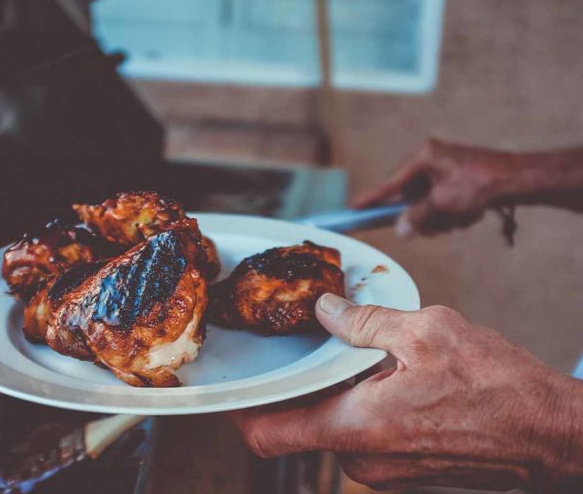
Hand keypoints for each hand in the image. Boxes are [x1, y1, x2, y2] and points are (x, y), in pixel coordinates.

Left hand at [231, 294, 582, 491]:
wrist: (553, 435)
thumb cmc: (500, 388)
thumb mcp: (428, 331)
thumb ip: (365, 322)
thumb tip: (326, 311)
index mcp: (357, 426)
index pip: (267, 433)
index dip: (239, 410)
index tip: (231, 385)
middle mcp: (363, 459)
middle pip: (300, 423)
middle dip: (300, 385)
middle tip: (309, 345)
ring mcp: (384, 470)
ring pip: (333, 427)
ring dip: (336, 392)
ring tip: (361, 355)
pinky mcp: (404, 470)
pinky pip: (362, 435)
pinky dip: (361, 406)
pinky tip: (387, 376)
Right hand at [354, 139, 520, 236]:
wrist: (520, 180)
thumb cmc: (479, 185)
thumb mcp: (442, 203)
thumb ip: (417, 217)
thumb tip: (401, 229)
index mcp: (423, 157)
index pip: (390, 183)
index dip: (371, 199)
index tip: (352, 209)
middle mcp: (432, 161)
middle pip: (410, 198)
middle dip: (423, 216)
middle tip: (435, 225)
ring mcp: (446, 172)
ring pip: (428, 206)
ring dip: (441, 218)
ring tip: (460, 218)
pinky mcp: (459, 182)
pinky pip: (444, 205)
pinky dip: (454, 215)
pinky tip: (470, 215)